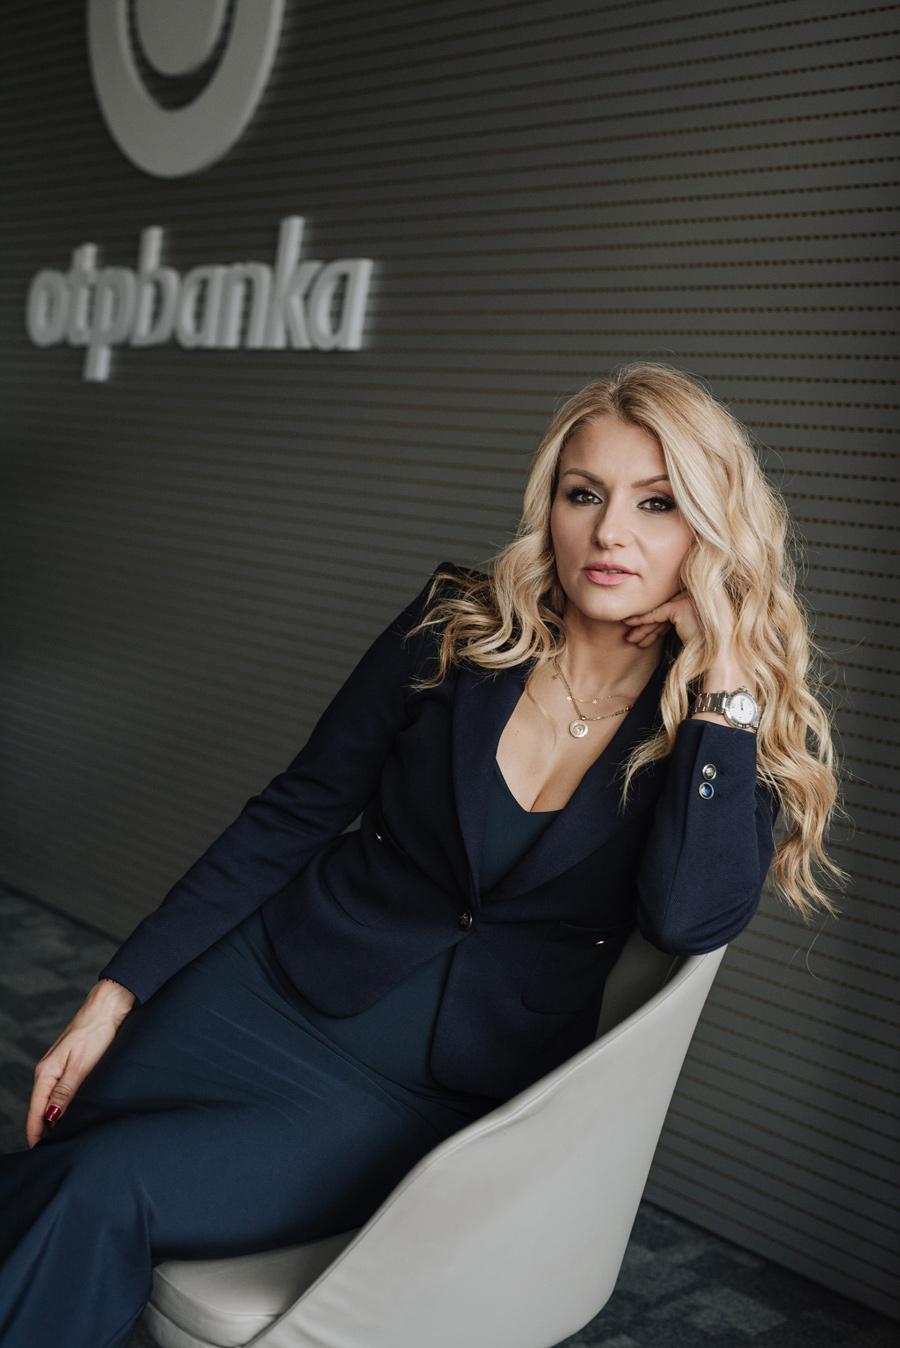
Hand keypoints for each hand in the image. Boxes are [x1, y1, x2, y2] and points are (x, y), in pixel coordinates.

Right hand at [26, 979, 134, 1147]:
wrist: (108, 1008)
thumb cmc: (95, 1034)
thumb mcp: (81, 1066)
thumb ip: (65, 1092)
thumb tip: (51, 1117)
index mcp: (46, 1073)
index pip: (35, 1111)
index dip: (36, 1133)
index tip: (40, 1153)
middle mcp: (48, 1072)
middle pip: (41, 1108)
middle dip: (46, 1130)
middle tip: (57, 1150)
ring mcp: (59, 1068)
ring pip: (52, 1101)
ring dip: (56, 1119)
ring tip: (67, 1137)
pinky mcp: (71, 1065)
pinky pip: (62, 1092)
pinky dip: (65, 1106)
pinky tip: (74, 1114)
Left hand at [622, 588, 703, 647]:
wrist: (719, 660)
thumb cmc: (708, 647)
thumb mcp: (697, 626)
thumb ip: (685, 616)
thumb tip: (663, 619)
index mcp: (704, 592)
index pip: (674, 603)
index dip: (658, 621)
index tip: (645, 630)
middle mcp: (698, 591)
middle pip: (666, 606)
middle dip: (648, 624)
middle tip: (632, 636)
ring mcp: (689, 597)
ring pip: (660, 611)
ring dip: (642, 626)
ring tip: (629, 637)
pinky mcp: (680, 607)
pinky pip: (656, 615)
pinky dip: (641, 620)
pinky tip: (629, 623)